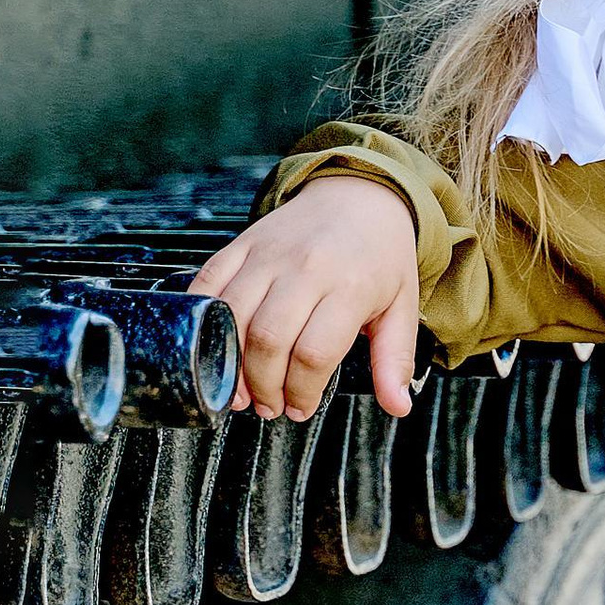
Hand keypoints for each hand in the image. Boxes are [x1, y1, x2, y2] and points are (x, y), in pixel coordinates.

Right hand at [192, 179, 421, 420]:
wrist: (359, 194)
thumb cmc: (381, 258)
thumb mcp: (402, 307)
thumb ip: (395, 360)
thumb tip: (398, 407)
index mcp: (350, 286)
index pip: (314, 353)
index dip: (302, 391)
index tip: (300, 409)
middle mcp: (306, 268)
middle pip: (269, 339)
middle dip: (264, 385)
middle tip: (269, 406)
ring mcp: (268, 254)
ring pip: (234, 316)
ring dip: (231, 363)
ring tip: (241, 390)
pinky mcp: (242, 244)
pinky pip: (209, 283)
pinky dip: (202, 321)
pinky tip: (211, 348)